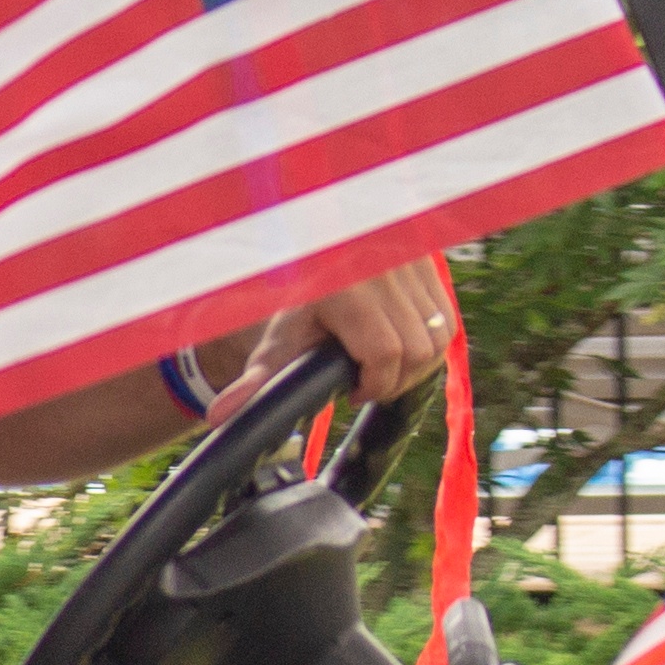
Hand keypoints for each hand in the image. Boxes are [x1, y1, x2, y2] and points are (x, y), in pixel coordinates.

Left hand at [209, 263, 453, 415]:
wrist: (315, 247)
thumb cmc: (296, 298)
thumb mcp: (276, 338)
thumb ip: (255, 379)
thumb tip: (217, 417)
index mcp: (346, 288)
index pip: (384, 352)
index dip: (375, 383)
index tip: (355, 392)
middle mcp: (384, 269)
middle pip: (416, 350)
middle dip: (395, 378)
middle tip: (368, 382)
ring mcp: (412, 261)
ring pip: (438, 336)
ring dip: (415, 363)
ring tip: (383, 364)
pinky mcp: (431, 261)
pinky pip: (446, 317)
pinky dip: (429, 340)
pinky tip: (401, 343)